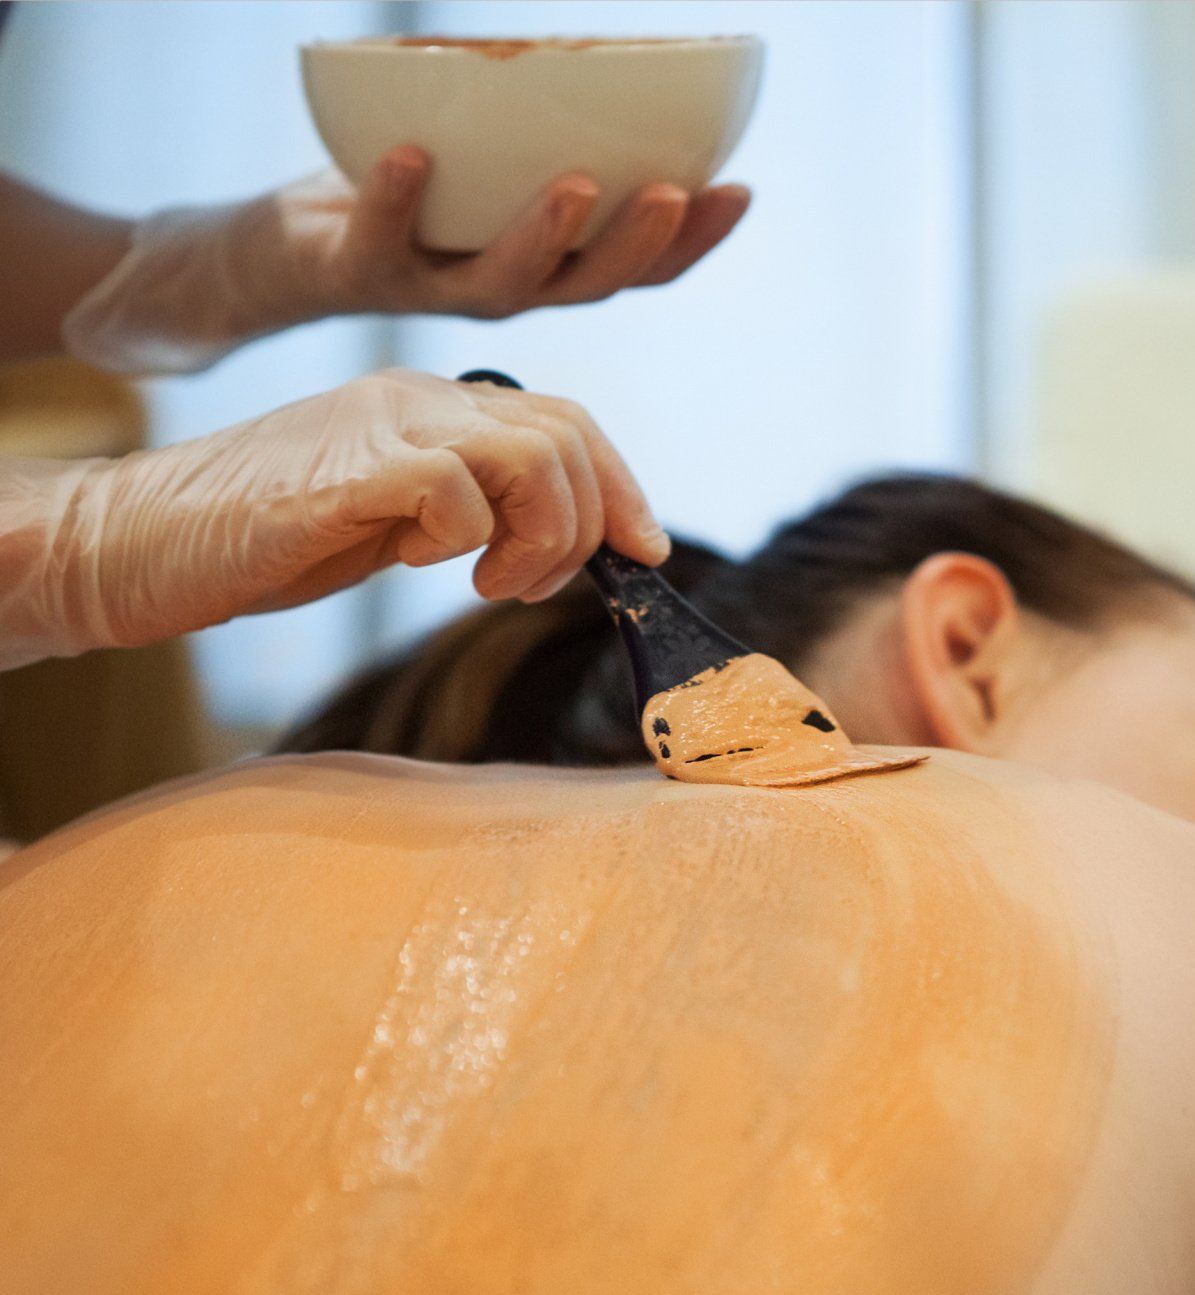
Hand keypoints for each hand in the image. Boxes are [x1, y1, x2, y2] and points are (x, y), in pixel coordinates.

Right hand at [0, 370, 662, 668]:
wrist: (136, 540)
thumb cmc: (265, 540)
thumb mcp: (394, 521)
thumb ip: (469, 512)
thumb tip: (560, 544)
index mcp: (433, 404)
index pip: (566, 421)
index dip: (622, 487)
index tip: (644, 552)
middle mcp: (417, 398)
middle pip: (565, 433)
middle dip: (588, 522)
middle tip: (533, 585)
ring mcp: (382, 425)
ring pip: (532, 453)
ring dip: (542, 535)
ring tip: (493, 582)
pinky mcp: (347, 470)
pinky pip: (458, 491)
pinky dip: (469, 541)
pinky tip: (426, 567)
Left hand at [61, 149, 750, 375]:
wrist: (278, 257)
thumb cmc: (399, 202)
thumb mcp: (484, 170)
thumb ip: (538, 143)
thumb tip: (615, 70)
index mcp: (546, 270)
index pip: (640, 269)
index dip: (695, 241)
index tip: (740, 190)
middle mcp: (502, 292)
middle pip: (587, 286)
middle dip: (637, 242)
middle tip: (676, 194)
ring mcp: (433, 290)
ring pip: (502, 282)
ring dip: (543, 235)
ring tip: (576, 183)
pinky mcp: (358, 273)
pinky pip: (379, 239)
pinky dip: (395, 198)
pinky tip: (411, 152)